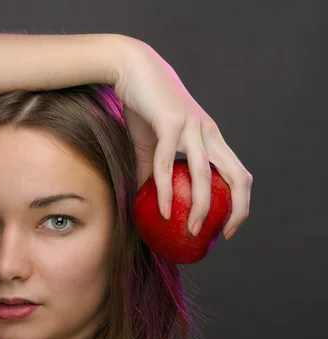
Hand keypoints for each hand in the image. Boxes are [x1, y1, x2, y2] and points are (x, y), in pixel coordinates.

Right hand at [114, 40, 251, 239]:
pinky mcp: (171, 123)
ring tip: (192, 230)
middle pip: (237, 175)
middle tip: (223, 235)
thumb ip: (154, 171)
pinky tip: (162, 209)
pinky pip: (168, 163)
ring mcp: (192, 127)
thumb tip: (149, 200)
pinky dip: (166, 190)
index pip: (237, 173)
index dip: (240, 202)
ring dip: (201, 207)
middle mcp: (209, 133)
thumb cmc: (144, 106)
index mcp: (211, 137)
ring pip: (204, 174)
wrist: (132, 69)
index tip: (227, 226)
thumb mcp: (151, 144)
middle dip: (238, 209)